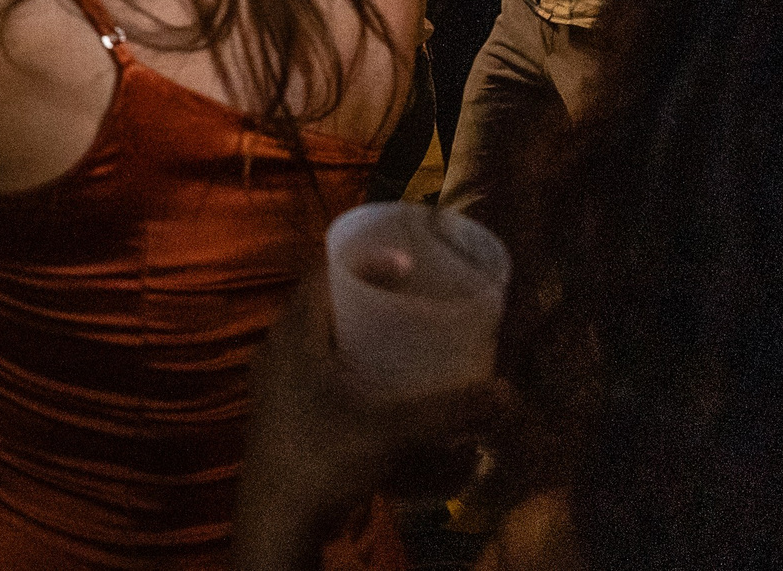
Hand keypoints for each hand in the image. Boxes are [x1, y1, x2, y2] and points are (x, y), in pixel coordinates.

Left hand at [235, 270, 510, 564]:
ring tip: (399, 341)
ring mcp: (272, 382)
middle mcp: (275, 349)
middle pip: (320, 306)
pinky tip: (374, 388)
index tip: (407, 264)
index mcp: (293, 335)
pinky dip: (342, 368)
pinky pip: (311, 372)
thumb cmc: (324, 460)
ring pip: (315, 341)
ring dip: (353, 336)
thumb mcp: (392, 432)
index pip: (322, 274)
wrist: (275, 520)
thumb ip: (450, 411)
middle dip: (365, 300)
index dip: (364, 261)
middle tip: (411, 301)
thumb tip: (510, 394)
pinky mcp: (277, 412)